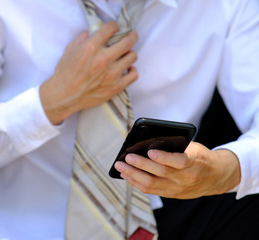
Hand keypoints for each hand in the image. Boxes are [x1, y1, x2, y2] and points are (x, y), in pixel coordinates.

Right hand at [40, 21, 138, 124]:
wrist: (64, 96)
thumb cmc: (65, 73)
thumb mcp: (69, 50)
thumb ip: (82, 38)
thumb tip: (92, 32)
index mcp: (91, 47)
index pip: (111, 28)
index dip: (113, 26)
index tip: (114, 28)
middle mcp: (104, 59)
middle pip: (128, 41)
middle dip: (130, 36)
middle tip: (130, 36)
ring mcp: (112, 74)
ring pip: (133, 56)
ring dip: (129, 53)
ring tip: (124, 56)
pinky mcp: (116, 87)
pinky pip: (134, 75)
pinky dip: (132, 70)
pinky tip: (126, 69)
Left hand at [114, 142, 240, 198]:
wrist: (216, 176)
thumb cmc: (200, 156)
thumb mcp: (193, 147)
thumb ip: (174, 146)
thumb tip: (147, 143)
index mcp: (195, 161)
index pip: (179, 161)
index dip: (164, 157)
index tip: (150, 151)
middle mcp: (186, 177)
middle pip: (160, 173)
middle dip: (140, 165)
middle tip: (126, 158)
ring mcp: (178, 188)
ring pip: (152, 184)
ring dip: (133, 175)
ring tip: (120, 167)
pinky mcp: (172, 194)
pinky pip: (152, 190)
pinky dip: (137, 183)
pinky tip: (127, 175)